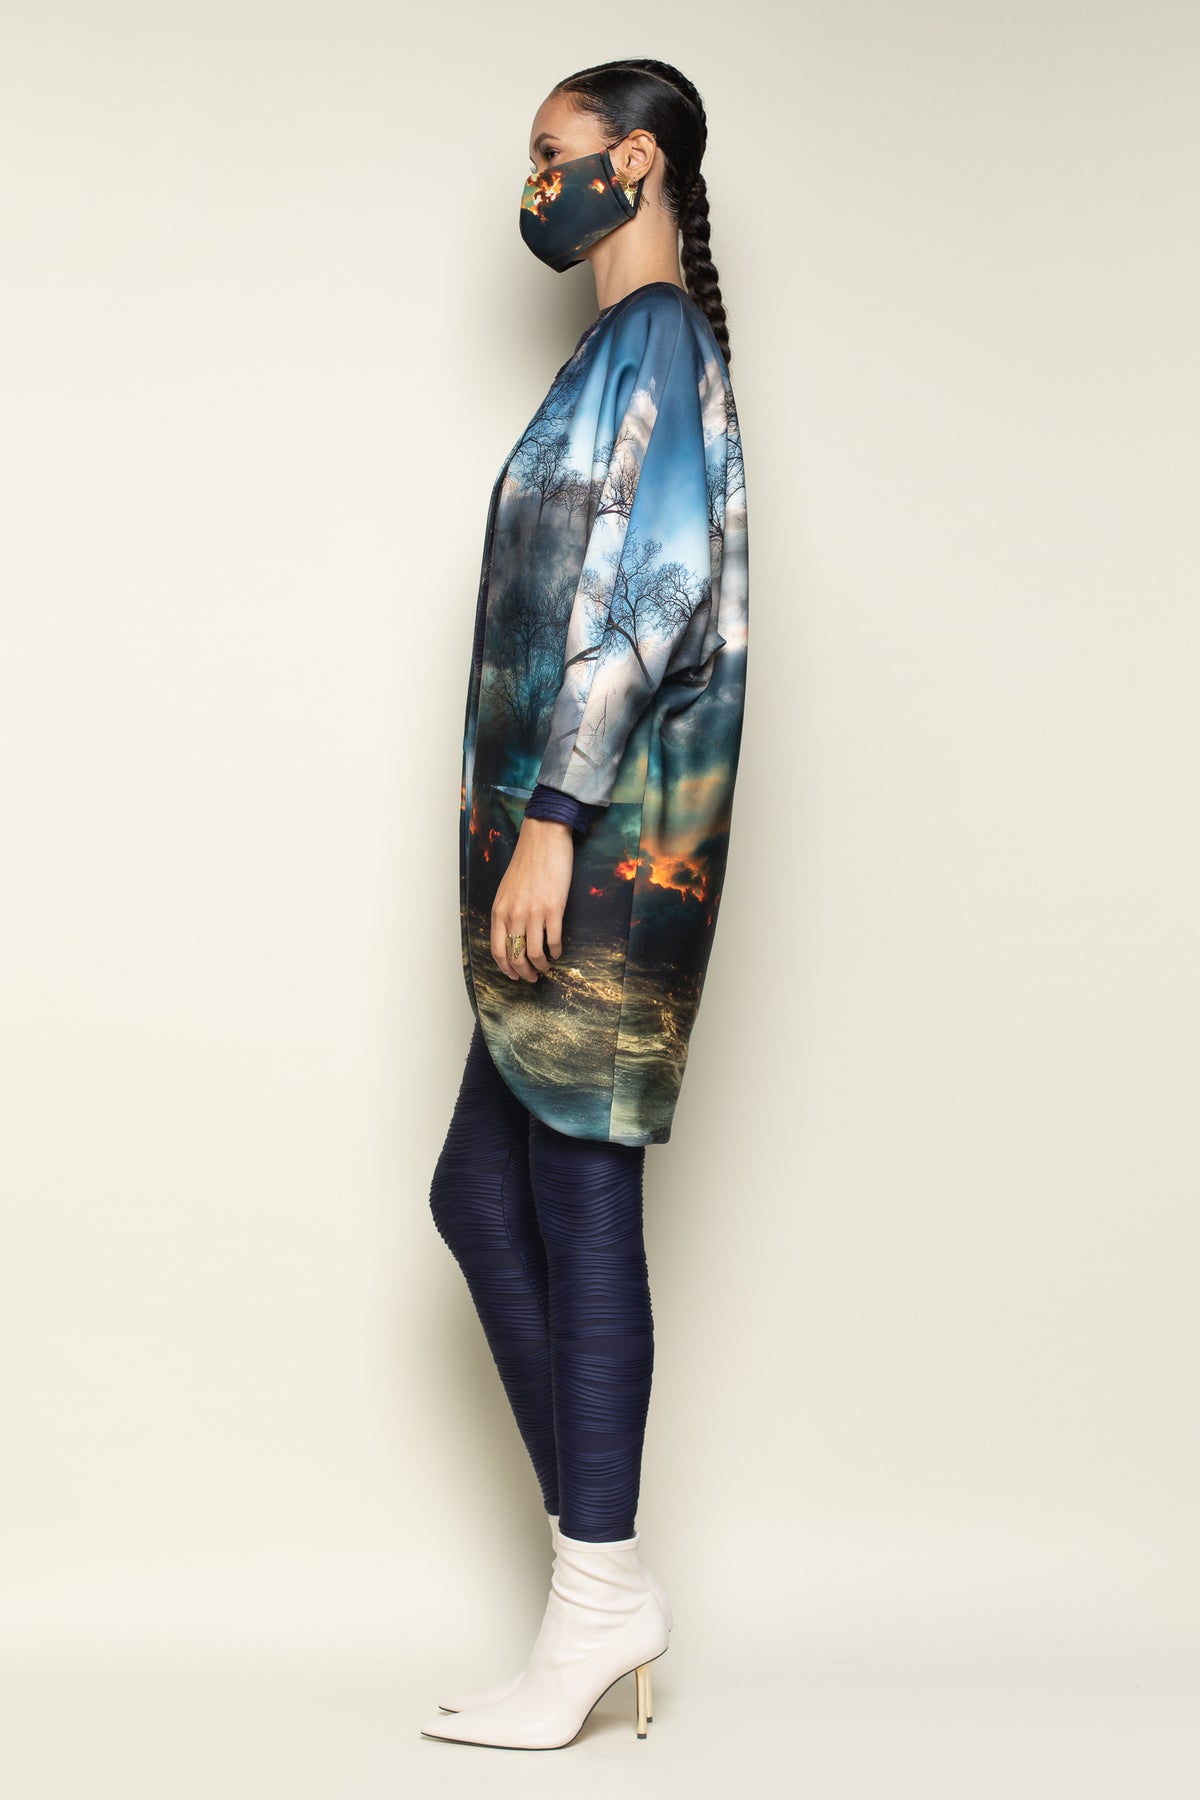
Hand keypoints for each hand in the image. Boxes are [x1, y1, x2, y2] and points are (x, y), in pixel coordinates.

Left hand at [491, 816, 573, 982]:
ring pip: (535, 953)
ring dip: (542, 966)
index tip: (514, 975)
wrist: (543, 838)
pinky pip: (554, 941)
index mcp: (499, 911)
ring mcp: (533, 913)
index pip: (497, 950)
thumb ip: (506, 912)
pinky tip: (558, 952)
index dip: (505, 968)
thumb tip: (513, 935)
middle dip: (524, 972)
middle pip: (515, 956)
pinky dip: (556, 951)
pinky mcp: (553, 909)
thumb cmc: (526, 862)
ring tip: (547, 967)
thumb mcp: (506, 889)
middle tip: (532, 977)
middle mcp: (513, 915)